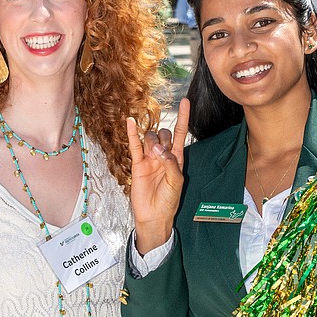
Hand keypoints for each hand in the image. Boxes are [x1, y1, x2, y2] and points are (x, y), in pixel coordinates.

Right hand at [126, 97, 189, 253]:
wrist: (154, 215)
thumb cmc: (168, 200)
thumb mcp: (176, 182)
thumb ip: (170, 163)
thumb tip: (157, 149)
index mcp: (177, 158)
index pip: (180, 132)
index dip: (183, 117)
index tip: (186, 101)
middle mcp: (163, 155)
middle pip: (163, 134)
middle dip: (163, 138)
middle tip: (161, 155)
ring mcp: (149, 158)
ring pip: (150, 138)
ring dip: (152, 142)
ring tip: (152, 156)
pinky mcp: (137, 164)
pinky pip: (134, 145)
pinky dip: (132, 133)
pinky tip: (130, 122)